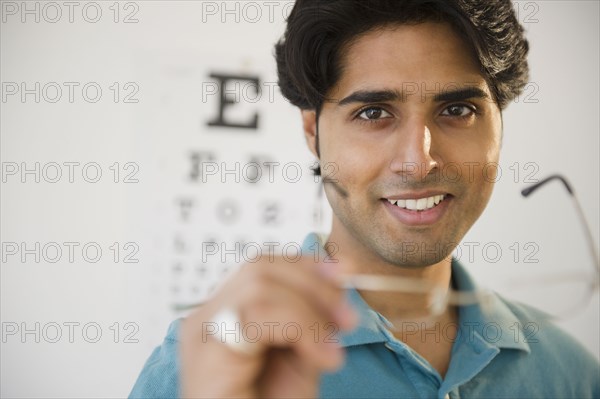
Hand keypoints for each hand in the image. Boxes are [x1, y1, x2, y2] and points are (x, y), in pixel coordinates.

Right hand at [180, 255, 357, 397]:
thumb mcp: (302, 357)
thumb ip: (314, 318)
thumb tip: (339, 274)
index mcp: (228, 315)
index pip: (263, 266)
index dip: (306, 265)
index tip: (346, 275)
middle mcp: (208, 317)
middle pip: (261, 267)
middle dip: (314, 286)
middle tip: (347, 320)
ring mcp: (203, 332)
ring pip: (259, 283)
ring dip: (309, 311)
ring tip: (331, 349)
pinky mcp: (207, 352)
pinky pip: (256, 314)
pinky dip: (300, 328)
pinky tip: (321, 358)